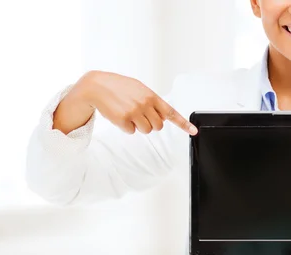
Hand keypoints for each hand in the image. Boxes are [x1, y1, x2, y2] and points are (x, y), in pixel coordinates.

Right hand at [55, 70, 196, 134]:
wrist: (97, 86)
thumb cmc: (119, 87)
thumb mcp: (139, 88)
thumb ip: (152, 101)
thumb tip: (164, 116)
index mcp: (151, 96)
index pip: (171, 112)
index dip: (183, 124)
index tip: (194, 131)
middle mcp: (145, 104)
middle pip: (158, 126)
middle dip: (151, 124)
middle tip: (140, 115)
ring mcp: (134, 112)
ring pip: (146, 130)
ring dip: (139, 126)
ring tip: (129, 114)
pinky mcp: (123, 120)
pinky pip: (132, 132)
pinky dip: (127, 127)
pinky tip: (120, 116)